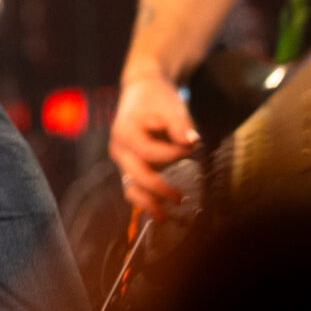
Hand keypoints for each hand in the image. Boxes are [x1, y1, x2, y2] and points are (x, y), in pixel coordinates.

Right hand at [108, 69, 198, 220]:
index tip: (190, 146)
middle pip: (136, 175)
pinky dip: (146, 201)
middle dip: (158, 189)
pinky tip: (160, 212)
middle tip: (180, 198)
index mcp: (126, 132)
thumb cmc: (157, 99)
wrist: (142, 92)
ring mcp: (123, 160)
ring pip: (131, 188)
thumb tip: (191, 142)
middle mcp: (120, 149)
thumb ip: (179, 125)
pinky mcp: (130, 167)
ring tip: (164, 218)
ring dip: (147, 203)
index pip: (148, 152)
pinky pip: (134, 188)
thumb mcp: (169, 105)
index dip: (170, 154)